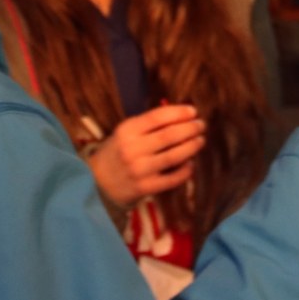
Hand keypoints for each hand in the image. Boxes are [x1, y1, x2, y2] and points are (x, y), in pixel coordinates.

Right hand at [84, 104, 205, 207]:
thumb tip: (180, 115)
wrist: (97, 183)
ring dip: (192, 146)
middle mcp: (132, 149)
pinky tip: (191, 164)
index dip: (179, 112)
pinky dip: (185, 170)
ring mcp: (139, 169)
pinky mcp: (145, 187)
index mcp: (127, 130)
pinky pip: (172, 178)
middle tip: (201, 125)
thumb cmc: (117, 152)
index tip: (193, 111)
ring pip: (174, 156)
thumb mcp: (125, 133)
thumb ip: (148, 124)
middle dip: (190, 128)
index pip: (158, 117)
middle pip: (170, 135)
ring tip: (200, 140)